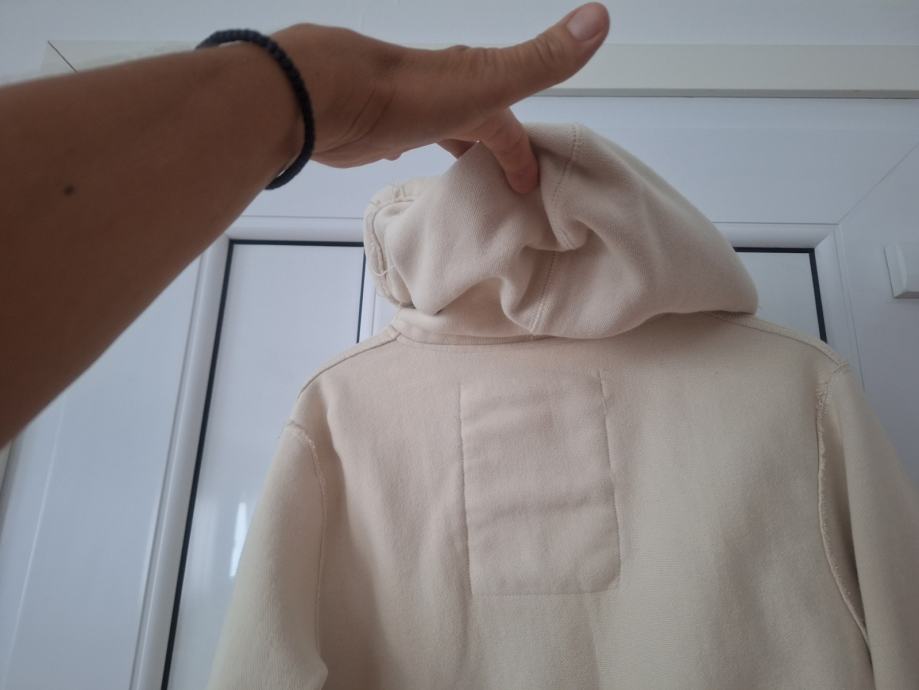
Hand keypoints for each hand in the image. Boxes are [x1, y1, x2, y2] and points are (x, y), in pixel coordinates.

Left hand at [271, 3, 608, 193]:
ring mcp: (403, 109)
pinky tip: (404, 158)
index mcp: (470, 85)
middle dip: (492, 149)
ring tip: (464, 181)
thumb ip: (540, 60)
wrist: (323, 95)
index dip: (522, 151)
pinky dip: (409, 146)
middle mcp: (439, 92)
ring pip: (439, 128)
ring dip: (454, 147)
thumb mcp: (486, 82)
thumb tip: (599, 17)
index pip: (508, 122)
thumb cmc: (407, 95)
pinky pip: (399, 136)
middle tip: (501, 188)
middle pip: (476, 123)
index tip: (529, 184)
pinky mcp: (370, 127)